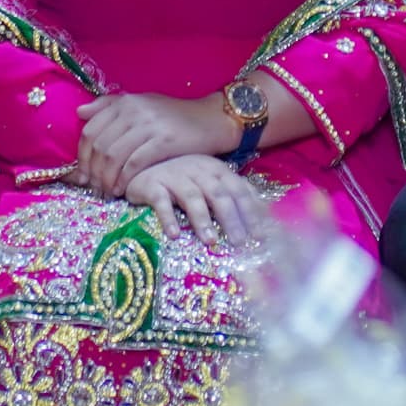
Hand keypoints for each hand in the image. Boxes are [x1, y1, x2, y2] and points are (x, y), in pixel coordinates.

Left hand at [76, 91, 237, 193]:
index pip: (90, 131)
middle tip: (94, 188)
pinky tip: (123, 189)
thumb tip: (80, 111)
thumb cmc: (174, 116)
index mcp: (125, 102)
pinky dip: (124, 180)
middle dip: (92, 172)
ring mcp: (149, 125)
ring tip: (107, 191)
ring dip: (106, 179)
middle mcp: (134, 110)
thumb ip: (110, 106)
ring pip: (113, 156)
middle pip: (99, 146)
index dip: (82, 157)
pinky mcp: (164, 141)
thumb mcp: (142, 104)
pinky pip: (134, 164)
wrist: (210, 119)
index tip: (82, 175)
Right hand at [126, 153, 261, 247]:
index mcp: (217, 170)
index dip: (251, 212)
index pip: (239, 190)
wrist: (142, 164)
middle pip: (219, 195)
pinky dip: (168, 218)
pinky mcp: (152, 184)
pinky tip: (174, 235)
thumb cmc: (182, 177)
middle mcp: (199, 170)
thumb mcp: (209, 181)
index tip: (260, 235)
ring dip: (203, 220)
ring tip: (211, 241)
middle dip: (231, 219)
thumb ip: (231, 194)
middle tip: (239, 242)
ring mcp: (175, 176)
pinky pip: (161, 201)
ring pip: (192, 197)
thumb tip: (262, 218)